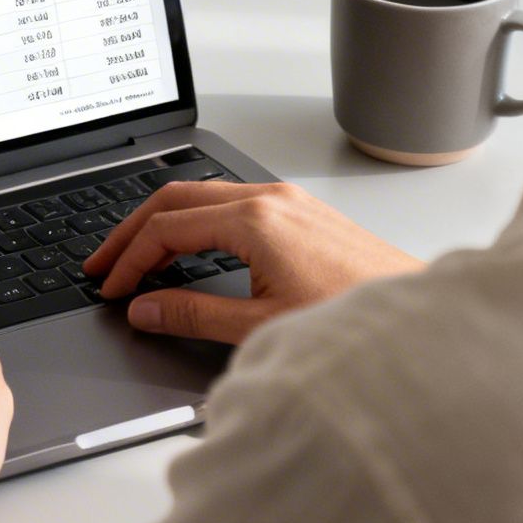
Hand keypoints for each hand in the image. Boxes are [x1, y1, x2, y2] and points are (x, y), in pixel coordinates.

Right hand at [83, 180, 422, 343]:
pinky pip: (232, 203)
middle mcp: (271, 199)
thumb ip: (193, 314)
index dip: (129, 260)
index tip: (112, 289)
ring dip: (164, 224)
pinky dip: (197, 223)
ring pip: (204, 196)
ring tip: (137, 257)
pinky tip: (190, 250)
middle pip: (176, 198)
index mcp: (255, 220)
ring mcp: (289, 201)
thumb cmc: (353, 320)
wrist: (418, 323)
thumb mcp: (261, 326)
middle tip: (103, 264)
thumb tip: (146, 308)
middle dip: (132, 232)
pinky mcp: (304, 213)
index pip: (167, 229)